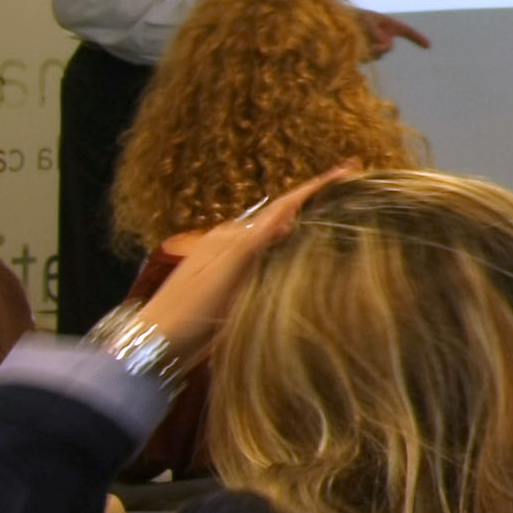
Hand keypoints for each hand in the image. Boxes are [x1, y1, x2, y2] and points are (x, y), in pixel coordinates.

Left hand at [135, 164, 353, 360]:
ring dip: (305, 231)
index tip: (347, 170)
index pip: (282, 206)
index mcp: (233, 235)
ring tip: (340, 225)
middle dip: (314, 206)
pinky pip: (273, 264)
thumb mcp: (225, 270)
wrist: (160, 343)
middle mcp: (235, 245)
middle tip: (352, 196)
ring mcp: (234, 267)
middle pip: (281, 220)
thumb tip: (291, 210)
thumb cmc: (190, 306)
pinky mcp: (236, 290)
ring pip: (278, 243)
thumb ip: (256, 239)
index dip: (314, 188)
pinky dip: (292, 256)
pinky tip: (307, 264)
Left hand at [360, 12, 431, 56]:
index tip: (429, 45)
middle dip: (380, 47)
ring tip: (357, 41)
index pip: (407, 32)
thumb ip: (376, 31)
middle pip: (388, 47)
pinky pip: (369, 58)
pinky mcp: (368, 55)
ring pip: (378, 55)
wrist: (341, 24)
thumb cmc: (355, 17)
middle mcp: (385, 38)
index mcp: (390, 26)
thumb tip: (383, 46)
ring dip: (369, 51)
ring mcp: (377, 47)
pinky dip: (363, 55)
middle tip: (370, 46)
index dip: (418, 38)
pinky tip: (355, 48)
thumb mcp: (366, 19)